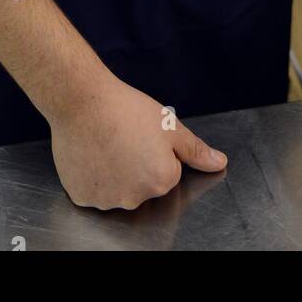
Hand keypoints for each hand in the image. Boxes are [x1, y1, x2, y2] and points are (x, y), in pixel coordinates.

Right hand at [49, 72, 226, 210]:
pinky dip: (93, 177)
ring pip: (118, 189)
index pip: (168, 172)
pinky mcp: (82, 197)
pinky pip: (94, 191)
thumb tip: (219, 163)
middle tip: (125, 138)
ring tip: (106, 143)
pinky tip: (91, 153)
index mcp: (162, 180)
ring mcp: (107, 200)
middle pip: (143, 185)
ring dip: (115, 173)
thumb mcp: (169, 125)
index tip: (143, 135)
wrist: (82, 100)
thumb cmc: (125, 109)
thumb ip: (196, 150)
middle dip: (138, 166)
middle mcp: (135, 198)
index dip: (157, 151)